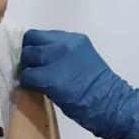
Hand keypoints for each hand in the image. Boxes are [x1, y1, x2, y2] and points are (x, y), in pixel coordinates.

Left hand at [18, 30, 138, 138]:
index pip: (42, 35)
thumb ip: (64, 54)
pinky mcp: (49, 78)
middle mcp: (63, 44)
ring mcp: (56, 59)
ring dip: (28, 68)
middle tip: (34, 69)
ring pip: (27, 56)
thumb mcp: (83, 59)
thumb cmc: (100, 87)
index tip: (37, 58)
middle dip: (29, 55)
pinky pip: (27, 76)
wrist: (111, 103)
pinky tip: (37, 89)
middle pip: (31, 40)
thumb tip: (44, 58)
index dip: (36, 46)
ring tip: (35, 79)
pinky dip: (28, 83)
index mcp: (74, 39)